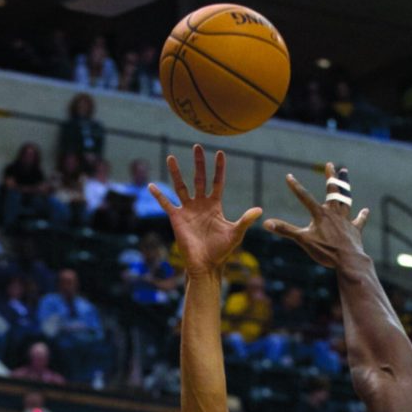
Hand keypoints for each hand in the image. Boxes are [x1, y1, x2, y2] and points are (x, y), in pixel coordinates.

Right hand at [148, 145, 261, 276]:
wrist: (206, 264)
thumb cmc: (221, 250)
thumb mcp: (235, 233)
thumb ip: (245, 220)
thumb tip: (259, 210)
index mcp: (215, 205)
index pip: (217, 182)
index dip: (218, 169)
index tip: (220, 153)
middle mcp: (200, 204)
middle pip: (199, 179)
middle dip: (199, 163)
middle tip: (197, 146)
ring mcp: (187, 210)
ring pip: (181, 187)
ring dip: (176, 172)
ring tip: (171, 157)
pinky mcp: (177, 218)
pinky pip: (166, 204)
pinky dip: (159, 196)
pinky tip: (151, 186)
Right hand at [264, 161, 368, 267]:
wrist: (348, 260)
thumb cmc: (325, 250)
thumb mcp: (302, 240)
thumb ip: (285, 230)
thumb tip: (266, 223)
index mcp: (320, 214)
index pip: (305, 197)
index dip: (295, 187)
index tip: (289, 176)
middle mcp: (334, 213)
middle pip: (333, 191)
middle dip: (331, 177)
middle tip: (331, 165)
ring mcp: (346, 220)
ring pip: (345, 200)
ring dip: (345, 187)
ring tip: (345, 174)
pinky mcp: (355, 230)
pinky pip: (359, 220)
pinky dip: (362, 216)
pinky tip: (365, 210)